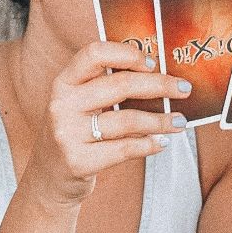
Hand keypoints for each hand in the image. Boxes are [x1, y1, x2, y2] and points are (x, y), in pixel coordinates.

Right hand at [24, 41, 190, 208]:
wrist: (48, 178)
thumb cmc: (74, 134)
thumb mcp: (78, 104)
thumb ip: (103, 86)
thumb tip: (158, 74)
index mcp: (63, 83)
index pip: (94, 54)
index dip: (127, 54)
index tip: (153, 62)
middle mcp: (61, 105)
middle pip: (120, 85)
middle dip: (160, 85)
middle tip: (183, 89)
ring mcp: (67, 134)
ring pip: (127, 120)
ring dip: (161, 120)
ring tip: (179, 121)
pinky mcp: (77, 162)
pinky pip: (124, 148)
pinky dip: (149, 144)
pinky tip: (162, 142)